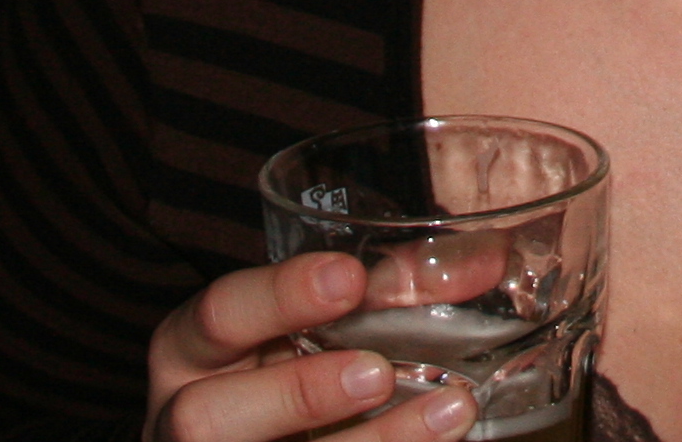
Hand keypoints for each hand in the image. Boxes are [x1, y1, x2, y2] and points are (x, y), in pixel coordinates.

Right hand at [145, 252, 476, 441]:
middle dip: (297, 392)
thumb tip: (492, 258)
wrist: (253, 433)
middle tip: (378, 371)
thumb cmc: (285, 364)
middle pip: (208, 412)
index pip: (218, 314)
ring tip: (446, 412)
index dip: (279, 296)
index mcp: (192, 348)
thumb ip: (387, 289)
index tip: (348, 277)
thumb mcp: (313, 323)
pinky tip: (440, 440)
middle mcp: (189, 413)